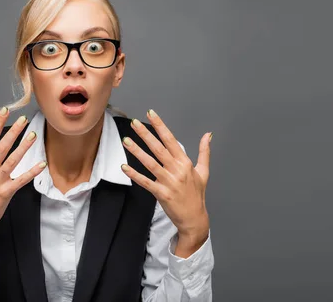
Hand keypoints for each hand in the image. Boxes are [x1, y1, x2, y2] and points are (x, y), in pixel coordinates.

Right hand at [0, 108, 46, 258]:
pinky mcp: (5, 192)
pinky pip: (21, 180)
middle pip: (2, 146)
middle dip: (13, 131)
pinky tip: (41, 164)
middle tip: (24, 119)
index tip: (5, 111)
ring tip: (34, 135)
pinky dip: (31, 172)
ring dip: (24, 147)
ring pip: (12, 160)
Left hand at [120, 109, 211, 250]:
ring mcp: (169, 182)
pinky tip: (124, 167)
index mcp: (185, 163)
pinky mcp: (162, 194)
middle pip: (159, 148)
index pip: (171, 140)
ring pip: (150, 163)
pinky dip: (134, 174)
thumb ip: (204, 152)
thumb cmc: (197, 195)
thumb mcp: (203, 172)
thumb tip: (208, 135)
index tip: (151, 114)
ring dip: (137, 151)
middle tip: (134, 123)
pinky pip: (145, 182)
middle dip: (146, 134)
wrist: (194, 218)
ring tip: (126, 140)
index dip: (160, 126)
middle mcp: (177, 170)